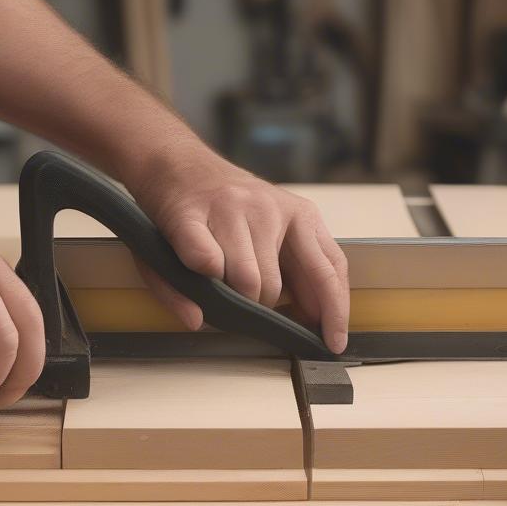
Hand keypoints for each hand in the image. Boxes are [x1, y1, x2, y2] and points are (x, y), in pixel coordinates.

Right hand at [129, 150, 349, 353]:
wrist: (173, 162)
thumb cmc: (221, 209)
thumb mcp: (263, 236)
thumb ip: (280, 281)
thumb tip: (276, 324)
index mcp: (298, 216)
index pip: (329, 270)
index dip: (333, 312)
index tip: (332, 343)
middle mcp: (269, 210)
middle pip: (274, 289)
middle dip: (255, 308)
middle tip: (238, 300)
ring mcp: (230, 210)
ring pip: (243, 282)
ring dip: (225, 295)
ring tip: (213, 278)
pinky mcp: (190, 216)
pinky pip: (205, 262)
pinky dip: (202, 276)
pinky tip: (197, 269)